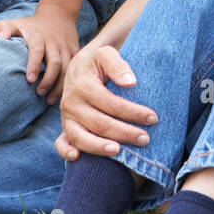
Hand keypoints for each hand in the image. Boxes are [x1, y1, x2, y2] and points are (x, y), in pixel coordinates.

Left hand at [0, 3, 78, 101]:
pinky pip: (76, 68)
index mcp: (39, 37)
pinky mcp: (76, 51)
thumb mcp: (15, 22)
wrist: (58, 14)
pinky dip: (70, 81)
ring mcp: (67, 47)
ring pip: (67, 68)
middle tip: (39, 93)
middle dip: (48, 80)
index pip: (37, 51)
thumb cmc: (31, 25)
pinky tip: (63, 93)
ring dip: (60, 85)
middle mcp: (54, 42)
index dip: (34, 65)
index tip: (30, 80)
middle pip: (56, 63)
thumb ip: (3, 28)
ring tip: (49, 99)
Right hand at [54, 43, 155, 159]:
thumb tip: (131, 82)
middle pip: (100, 123)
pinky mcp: (65, 126)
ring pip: (81, 137)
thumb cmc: (98, 61)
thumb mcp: (107, 54)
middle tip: (146, 139)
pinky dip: (66, 151)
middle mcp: (72, 103)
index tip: (153, 118)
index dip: (133, 112)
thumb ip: (118, 65)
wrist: (80, 65)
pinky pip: (60, 142)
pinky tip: (78, 158)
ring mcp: (67, 117)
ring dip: (100, 147)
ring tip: (119, 152)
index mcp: (83, 86)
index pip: (112, 104)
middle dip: (125, 133)